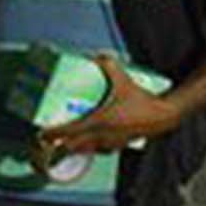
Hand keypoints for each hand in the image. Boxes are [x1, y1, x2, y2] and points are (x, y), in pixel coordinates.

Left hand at [38, 53, 180, 157]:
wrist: (164, 116)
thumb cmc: (141, 100)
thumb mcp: (123, 80)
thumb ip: (109, 65)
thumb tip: (97, 55)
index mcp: (98, 122)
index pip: (68, 132)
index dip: (52, 135)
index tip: (41, 133)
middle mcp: (101, 136)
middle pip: (70, 147)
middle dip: (57, 144)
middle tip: (48, 138)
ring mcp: (109, 144)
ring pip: (83, 151)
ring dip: (72, 146)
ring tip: (63, 139)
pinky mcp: (117, 146)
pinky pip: (97, 151)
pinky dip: (88, 147)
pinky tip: (87, 140)